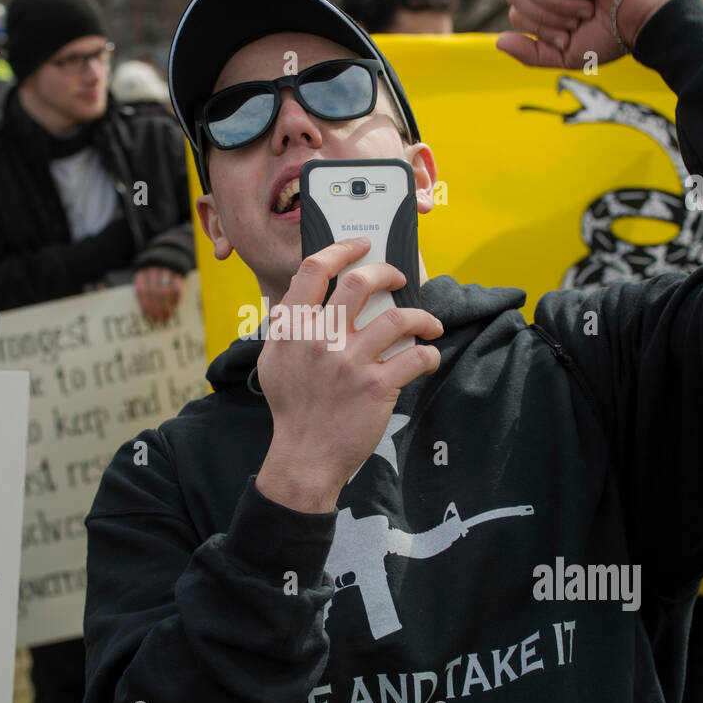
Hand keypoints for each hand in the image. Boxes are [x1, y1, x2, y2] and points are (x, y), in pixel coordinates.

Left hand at [133, 266, 184, 322]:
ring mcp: (165, 269)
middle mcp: (152, 269)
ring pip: (164, 290)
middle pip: (153, 292)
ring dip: (166, 305)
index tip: (149, 315)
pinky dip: (176, 297)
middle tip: (159, 319)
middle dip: (156, 308)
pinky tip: (175, 304)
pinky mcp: (177, 270)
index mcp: (141, 273)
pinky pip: (176, 286)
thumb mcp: (144, 279)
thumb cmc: (153, 274)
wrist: (166, 254)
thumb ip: (145, 293)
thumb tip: (147, 313)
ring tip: (167, 315)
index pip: (141, 291)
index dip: (145, 304)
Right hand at [254, 238, 442, 512]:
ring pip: (398, 318)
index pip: (314, 270)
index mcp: (293, 329)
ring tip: (429, 324)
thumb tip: (304, 292)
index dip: (341, 249)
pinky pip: (415, 358)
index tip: (361, 245)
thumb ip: (287, 325)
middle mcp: (320, 340)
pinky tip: (428, 359)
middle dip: (388, 271)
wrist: (304, 456)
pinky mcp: (376, 387)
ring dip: (422, 317)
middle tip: (400, 278)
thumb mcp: (274, 360)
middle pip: (360, 282)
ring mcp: (350, 363)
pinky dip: (429, 355)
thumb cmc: (292, 407)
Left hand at [496, 0, 682, 68]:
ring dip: (558, 5)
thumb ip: (530, 53)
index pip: (515, 11)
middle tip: (577, 18)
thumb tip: (499, 41)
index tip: (568, 33)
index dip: (538, 29)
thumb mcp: (563, 54)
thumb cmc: (608, 38)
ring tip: (585, 5)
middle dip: (544, 18)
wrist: (639, 24)